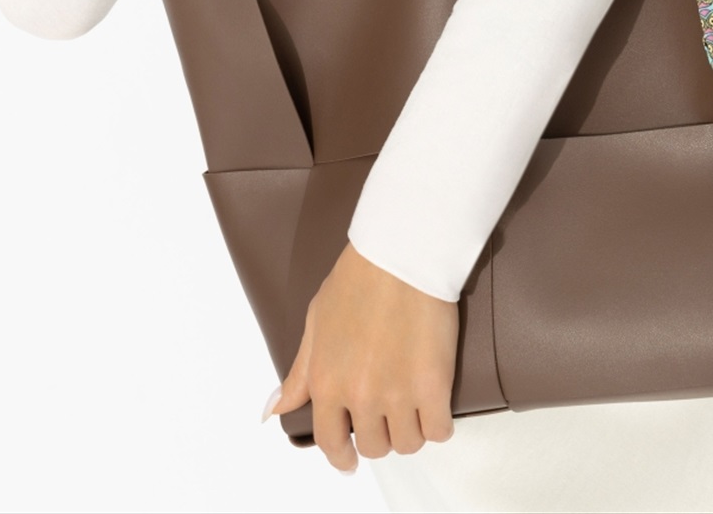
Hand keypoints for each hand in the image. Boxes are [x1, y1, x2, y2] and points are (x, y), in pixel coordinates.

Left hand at [265, 241, 459, 471]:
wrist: (402, 252)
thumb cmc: (359, 278)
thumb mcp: (316, 323)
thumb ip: (299, 373)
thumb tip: (274, 410)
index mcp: (327, 382)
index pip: (330, 443)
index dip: (341, 456)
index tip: (349, 459)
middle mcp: (360, 396)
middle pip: (374, 447)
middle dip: (380, 434)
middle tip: (389, 413)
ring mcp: (399, 393)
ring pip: (407, 444)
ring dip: (411, 430)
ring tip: (414, 407)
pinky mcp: (434, 385)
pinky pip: (438, 430)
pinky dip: (438, 423)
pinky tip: (435, 406)